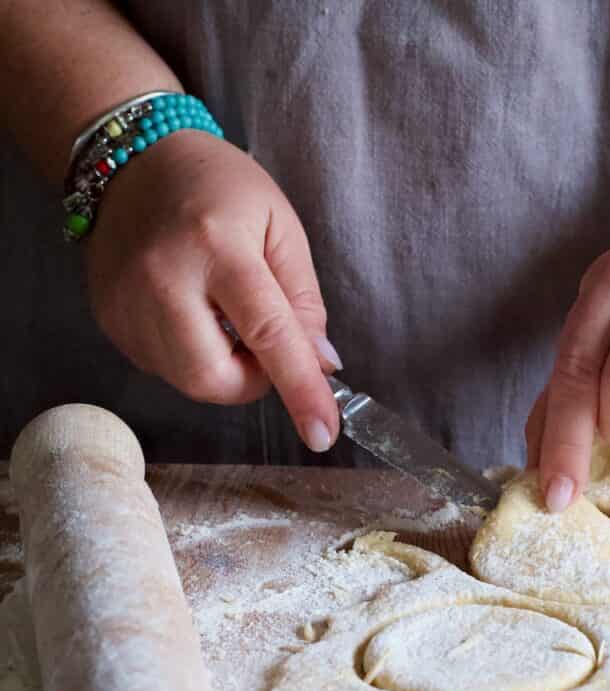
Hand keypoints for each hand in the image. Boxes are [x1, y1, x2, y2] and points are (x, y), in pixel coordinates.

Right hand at [85, 130, 341, 450]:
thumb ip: (304, 301)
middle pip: (214, 379)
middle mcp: (163, 279)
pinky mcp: (109, 319)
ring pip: (188, 381)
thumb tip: (321, 364)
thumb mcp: (281, 227)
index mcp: (218, 247)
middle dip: (252, 382)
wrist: (132, 159)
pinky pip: (163, 368)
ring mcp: (126, 303)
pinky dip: (192, 356)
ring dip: (223, 369)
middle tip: (261, 344)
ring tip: (224, 317)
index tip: (322, 434)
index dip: (299, 389)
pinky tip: (191, 313)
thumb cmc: (219, 188)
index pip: (268, 334)